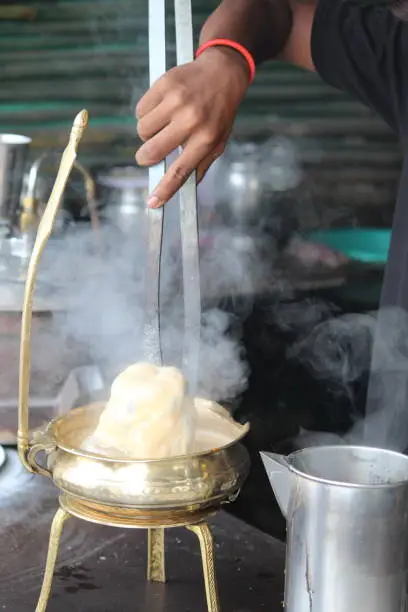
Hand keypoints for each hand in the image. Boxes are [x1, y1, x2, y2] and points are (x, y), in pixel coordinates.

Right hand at [135, 47, 249, 207]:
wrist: (223, 72)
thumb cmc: (220, 111)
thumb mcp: (219, 140)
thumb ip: (202, 163)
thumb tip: (186, 186)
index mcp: (206, 139)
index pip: (181, 171)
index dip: (164, 190)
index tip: (153, 203)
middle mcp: (191, 120)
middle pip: (153, 151)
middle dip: (146, 157)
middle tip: (149, 155)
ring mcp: (177, 101)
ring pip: (143, 130)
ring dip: (147, 133)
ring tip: (162, 124)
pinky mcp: (164, 85)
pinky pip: (141, 110)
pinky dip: (145, 113)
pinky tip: (160, 108)